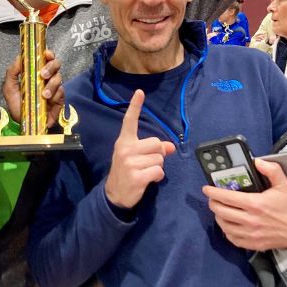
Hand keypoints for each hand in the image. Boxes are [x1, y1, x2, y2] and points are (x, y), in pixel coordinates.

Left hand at [2, 50, 63, 129]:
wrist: (24, 123)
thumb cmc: (17, 105)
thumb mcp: (9, 88)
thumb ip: (12, 73)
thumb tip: (19, 57)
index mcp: (36, 72)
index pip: (46, 59)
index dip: (48, 54)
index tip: (46, 54)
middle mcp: (47, 78)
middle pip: (56, 65)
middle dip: (51, 67)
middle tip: (43, 75)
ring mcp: (54, 88)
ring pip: (59, 78)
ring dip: (52, 84)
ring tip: (44, 94)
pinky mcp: (59, 99)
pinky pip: (61, 92)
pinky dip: (55, 95)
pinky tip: (48, 101)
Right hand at [105, 89, 174, 208]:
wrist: (115, 194)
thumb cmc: (127, 172)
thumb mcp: (136, 158)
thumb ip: (152, 149)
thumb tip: (171, 147)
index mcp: (124, 142)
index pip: (130, 121)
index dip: (135, 106)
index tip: (140, 92)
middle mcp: (125, 149)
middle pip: (157, 143)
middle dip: (158, 154)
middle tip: (147, 163)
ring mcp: (130, 163)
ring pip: (160, 158)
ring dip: (158, 167)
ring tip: (145, 173)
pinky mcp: (136, 176)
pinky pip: (158, 171)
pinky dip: (158, 177)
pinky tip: (148, 180)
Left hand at [202, 159, 286, 251]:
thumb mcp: (284, 184)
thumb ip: (271, 170)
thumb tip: (257, 162)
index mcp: (255, 204)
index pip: (226, 197)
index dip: (213, 192)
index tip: (206, 189)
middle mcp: (250, 220)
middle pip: (221, 212)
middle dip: (213, 204)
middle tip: (213, 199)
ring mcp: (251, 234)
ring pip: (224, 226)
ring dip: (219, 217)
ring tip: (220, 210)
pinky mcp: (254, 244)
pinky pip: (233, 239)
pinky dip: (227, 231)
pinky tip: (229, 225)